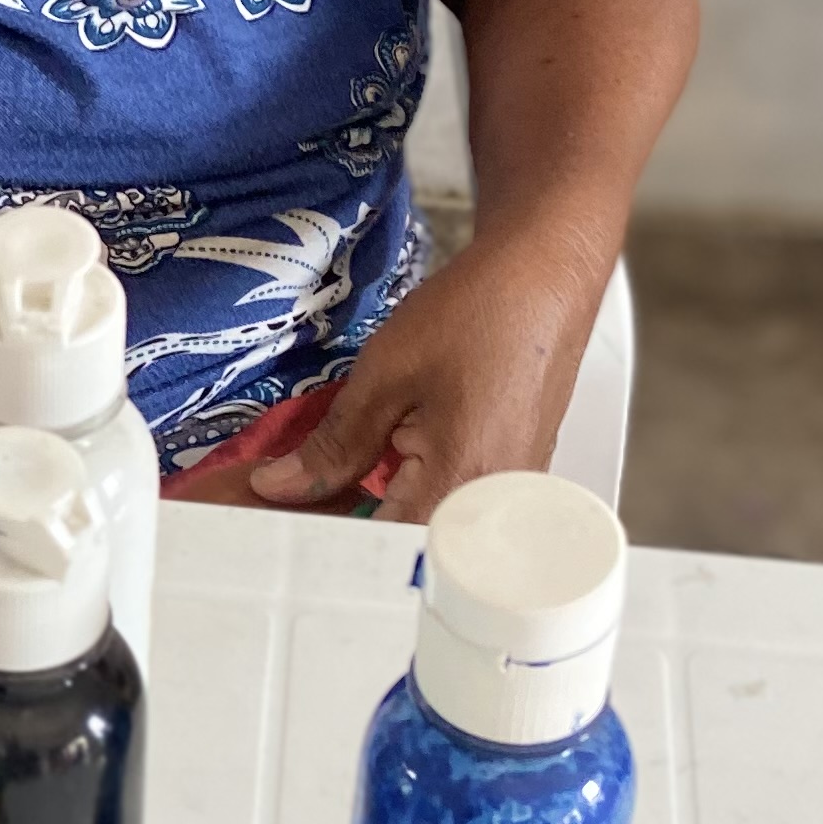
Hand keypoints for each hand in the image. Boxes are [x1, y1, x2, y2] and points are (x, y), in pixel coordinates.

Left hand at [246, 225, 607, 521]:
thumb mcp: (385, 374)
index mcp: (461, 486)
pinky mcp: (513, 480)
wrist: (545, 276)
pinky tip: (375, 468)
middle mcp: (494, 507)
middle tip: (293, 495)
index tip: (277, 519)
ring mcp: (509, 497)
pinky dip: (409, 490)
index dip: (320, 537)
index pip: (377, 546)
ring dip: (374, 509)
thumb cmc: (474, 314)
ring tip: (326, 481)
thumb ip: (333, 445)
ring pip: (426, 526)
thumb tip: (279, 487)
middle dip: (345, 524)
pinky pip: (451, 504)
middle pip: (405, 543)